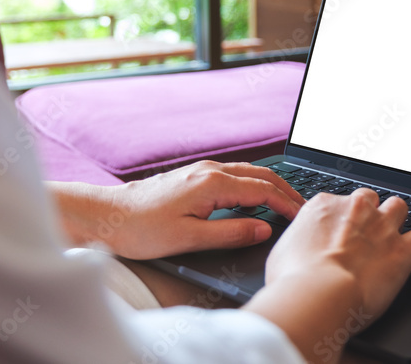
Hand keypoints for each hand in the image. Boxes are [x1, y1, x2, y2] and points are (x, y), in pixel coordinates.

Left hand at [47, 161, 304, 258]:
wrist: (107, 215)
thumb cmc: (142, 229)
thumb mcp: (189, 239)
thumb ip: (230, 233)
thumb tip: (263, 228)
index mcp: (213, 184)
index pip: (264, 190)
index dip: (287, 203)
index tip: (302, 216)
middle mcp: (210, 170)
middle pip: (261, 175)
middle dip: (286, 190)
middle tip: (303, 208)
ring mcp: (202, 170)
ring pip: (249, 172)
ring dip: (271, 185)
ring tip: (286, 202)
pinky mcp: (194, 175)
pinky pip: (235, 175)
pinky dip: (254, 184)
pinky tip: (254, 198)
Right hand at [243, 189, 410, 363]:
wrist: (316, 296)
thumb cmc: (293, 280)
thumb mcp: (282, 252)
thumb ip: (299, 241)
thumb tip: (299, 249)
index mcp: (325, 205)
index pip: (339, 201)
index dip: (341, 219)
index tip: (339, 234)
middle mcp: (356, 208)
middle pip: (369, 199)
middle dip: (368, 215)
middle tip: (362, 238)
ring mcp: (382, 227)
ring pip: (399, 207)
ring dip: (396, 221)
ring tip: (390, 241)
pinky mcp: (403, 250)